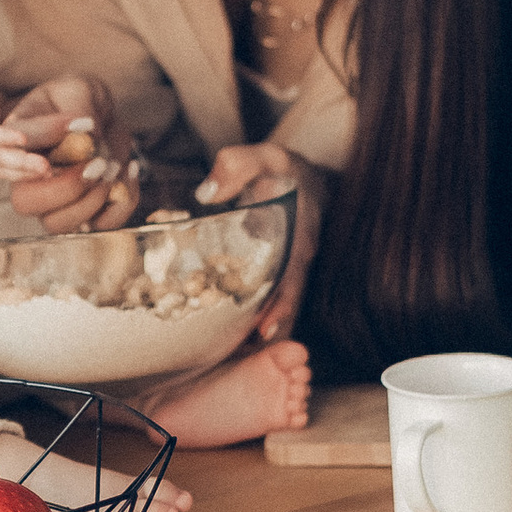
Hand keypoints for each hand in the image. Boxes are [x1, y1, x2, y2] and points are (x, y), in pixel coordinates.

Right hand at [4, 75, 141, 232]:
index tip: (76, 135)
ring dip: (92, 200)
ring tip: (113, 166)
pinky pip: (100, 225)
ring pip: (58, 225)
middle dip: (66, 187)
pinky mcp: (84, 212)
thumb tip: (88, 132)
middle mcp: (28, 176)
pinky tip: (130, 170)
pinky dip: (123, 202)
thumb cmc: (79, 99)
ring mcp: (53, 201)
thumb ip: (79, 104)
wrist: (99, 116)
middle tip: (97, 163)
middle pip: (26, 203)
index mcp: (18, 141)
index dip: (35, 155)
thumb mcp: (78, 89)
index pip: (14, 154)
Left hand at [195, 140, 321, 339]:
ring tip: (229, 355)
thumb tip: (207, 192)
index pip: (293, 276)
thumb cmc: (284, 170)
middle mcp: (299, 258)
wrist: (305, 178)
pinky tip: (226, 336)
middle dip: (265, 329)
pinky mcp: (278, 273)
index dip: (280, 304)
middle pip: (284, 302)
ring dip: (256, 329)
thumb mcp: (266, 156)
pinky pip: (266, 299)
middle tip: (239, 355)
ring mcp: (290, 269)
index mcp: (301, 234)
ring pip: (275, 306)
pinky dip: (250, 317)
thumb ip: (238, 165)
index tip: (263, 329)